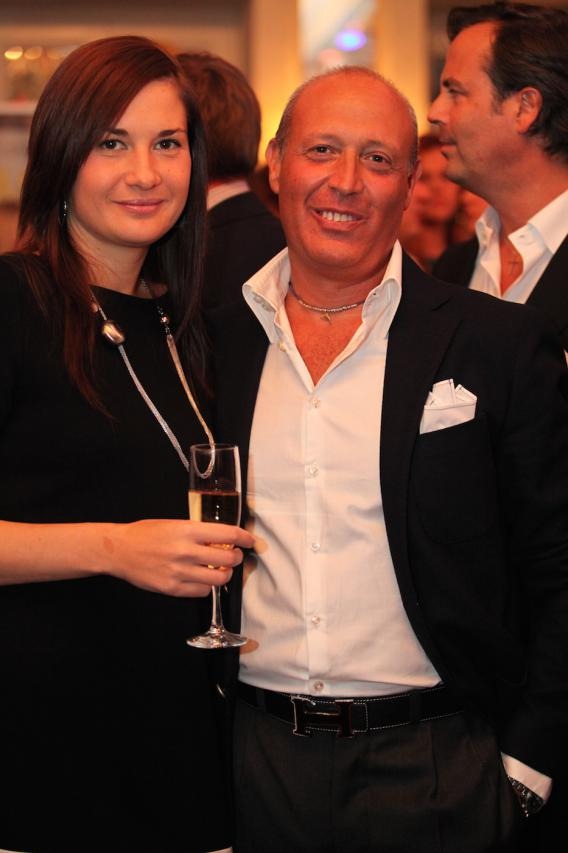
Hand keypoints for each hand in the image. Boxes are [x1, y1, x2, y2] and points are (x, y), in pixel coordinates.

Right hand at [100, 518, 253, 596]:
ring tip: (221, 570)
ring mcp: (179, 572)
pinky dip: (206, 587)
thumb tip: (222, 539)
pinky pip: (201, 592)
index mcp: (188, 530)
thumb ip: (198, 532)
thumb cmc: (146, 533)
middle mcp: (186, 551)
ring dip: (224, 574)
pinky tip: (201, 579)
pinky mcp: (172, 588)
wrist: (119, 550)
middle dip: (236, 557)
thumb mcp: (174, 523)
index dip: (244, 538)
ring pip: (218, 578)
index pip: (228, 534)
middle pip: (227, 558)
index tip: (251, 541)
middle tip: (235, 556)